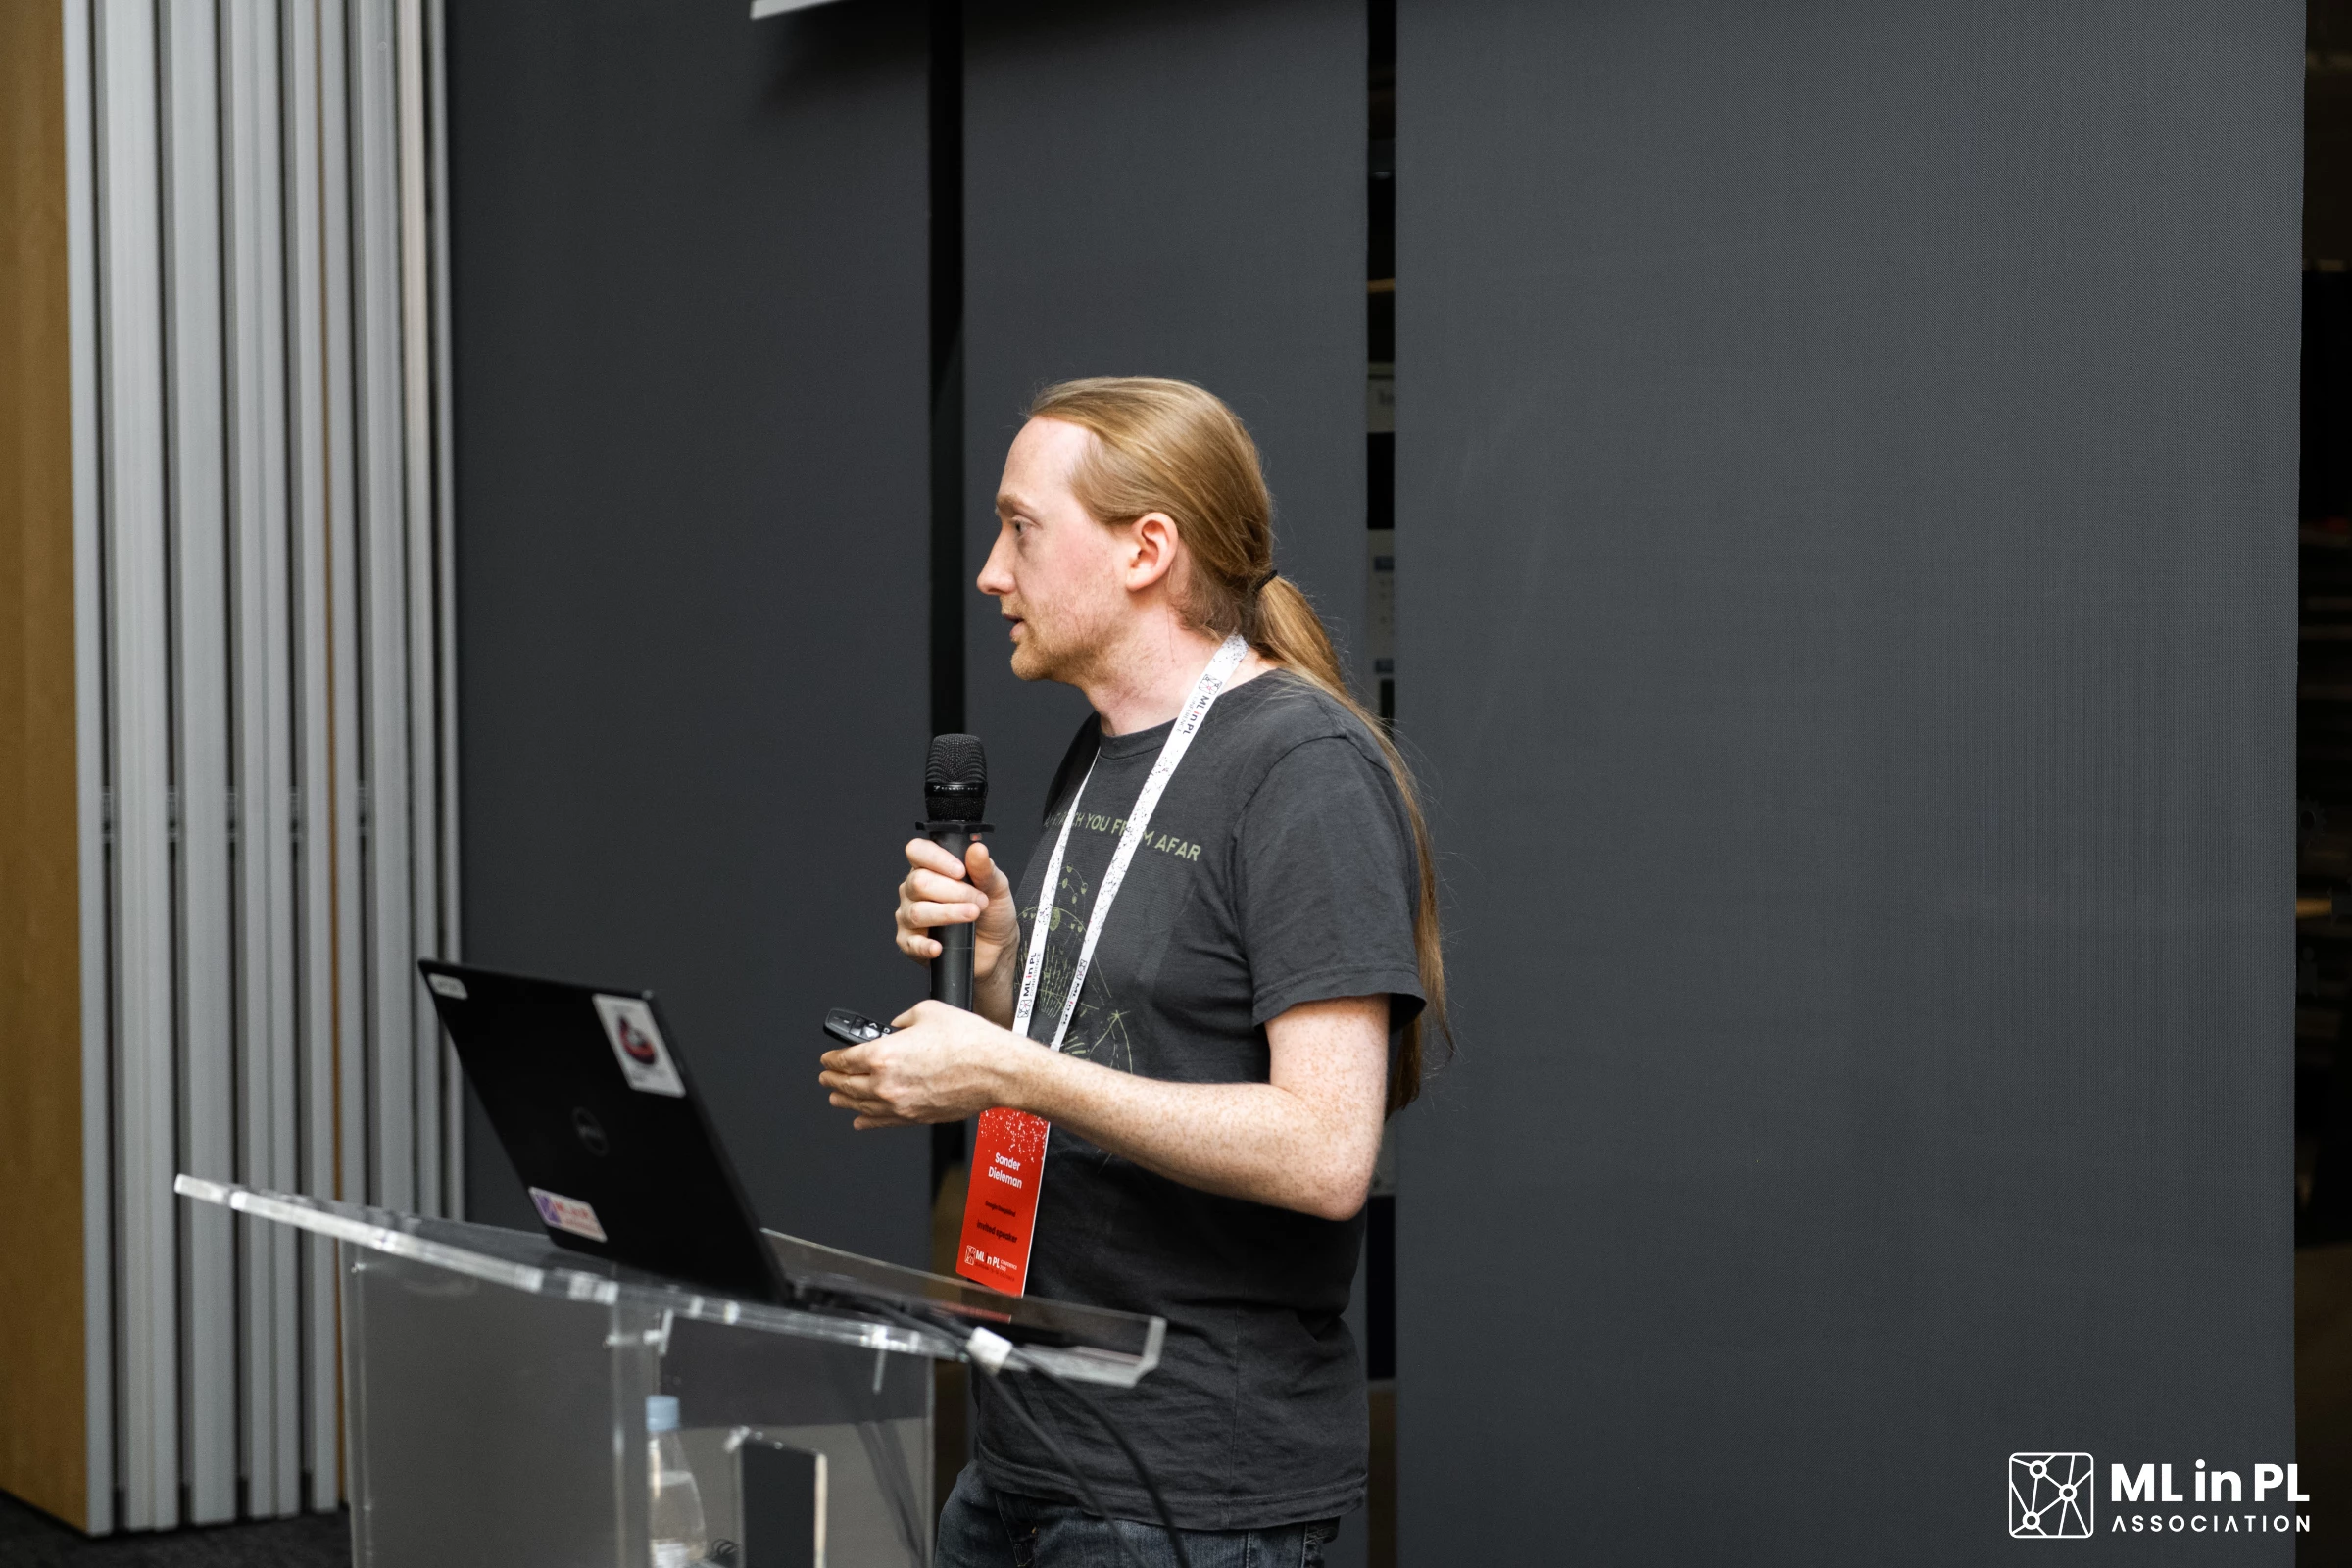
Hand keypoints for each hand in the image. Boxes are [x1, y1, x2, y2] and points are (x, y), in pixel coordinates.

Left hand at [818, 999, 1028, 1128]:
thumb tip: (898, 1027)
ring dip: (844, 1100)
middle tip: (827, 1076)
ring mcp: (900, 1105)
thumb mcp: (928, 1012)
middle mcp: (887, 1084)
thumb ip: (903, 1021)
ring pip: (860, 1106)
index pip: (844, 1059)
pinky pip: (882, 1122)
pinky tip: (861, 1119)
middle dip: (833, 1079)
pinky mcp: (915, 1118)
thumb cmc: (970, 1042)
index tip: (828, 1058)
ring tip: (836, 1097)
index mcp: (884, 1054)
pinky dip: (867, 1120)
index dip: (831, 1058)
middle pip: (847, 1085)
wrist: (996, 1070)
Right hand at [895, 837, 1017, 977]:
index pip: (918, 852)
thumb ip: (985, 868)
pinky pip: (911, 943)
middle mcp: (914, 889)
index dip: (936, 859)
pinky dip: (925, 945)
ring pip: (917, 912)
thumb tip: (978, 849)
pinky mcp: (910, 943)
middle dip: (954, 891)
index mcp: (930, 868)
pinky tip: (938, 946)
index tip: (961, 871)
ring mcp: (909, 915)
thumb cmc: (992, 911)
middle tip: (979, 900)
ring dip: (948, 913)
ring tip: (972, 915)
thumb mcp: (996, 886)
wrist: (997, 946)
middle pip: (919, 882)